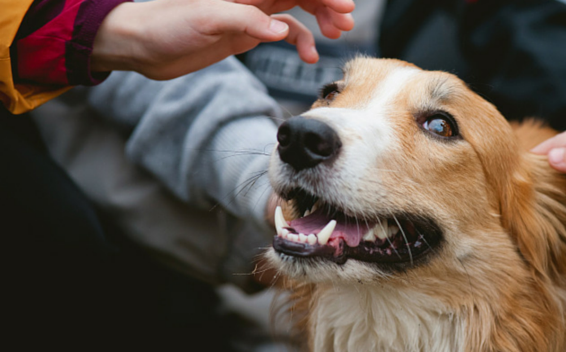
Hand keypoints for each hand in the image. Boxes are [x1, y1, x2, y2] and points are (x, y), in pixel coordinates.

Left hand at [91, 0, 352, 79]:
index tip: (344, 6)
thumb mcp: (205, 18)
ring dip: (320, 21)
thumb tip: (281, 31)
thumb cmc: (165, 24)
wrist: (144, 46)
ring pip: (297, 11)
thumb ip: (245, 21)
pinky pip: (284, 33)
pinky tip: (308, 55)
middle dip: (327, 4)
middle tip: (345, 23)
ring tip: (335, 36)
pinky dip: (300, 41)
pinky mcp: (247, 33)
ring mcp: (252, 13)